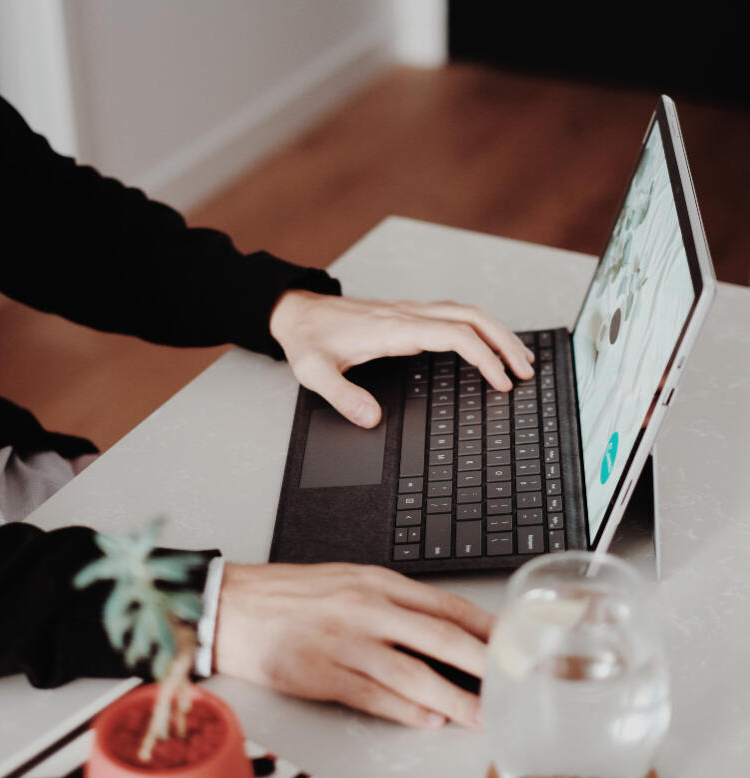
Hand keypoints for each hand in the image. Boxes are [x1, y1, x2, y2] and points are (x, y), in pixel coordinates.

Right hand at [214, 562, 490, 728]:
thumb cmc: (290, 594)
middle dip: (483, 665)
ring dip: (453, 699)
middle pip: (440, 638)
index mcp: (377, 583)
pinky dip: (406, 711)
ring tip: (479, 716)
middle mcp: (367, 609)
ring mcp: (346, 643)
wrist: (234, 606)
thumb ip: (393, 602)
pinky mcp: (324, 674)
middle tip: (511, 685)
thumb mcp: (348, 581)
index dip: (484, 628)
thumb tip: (441, 628)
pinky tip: (429, 720)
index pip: (446, 605)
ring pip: (413, 674)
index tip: (511, 645)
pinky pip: (375, 697)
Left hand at [269, 290, 534, 427]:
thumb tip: (372, 419)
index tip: (501, 382)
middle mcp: (406, 316)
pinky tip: (487, 345)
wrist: (296, 313)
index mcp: (392, 329)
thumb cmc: (308, 339)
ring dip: (497, 333)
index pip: (453, 335)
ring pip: (467, 313)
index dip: (484, 357)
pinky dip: (479, 330)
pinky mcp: (407, 316)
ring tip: (520, 359)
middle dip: (505, 343)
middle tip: (526, 371)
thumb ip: (343, 397)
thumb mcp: (314, 373)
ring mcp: (409, 313)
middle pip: (472, 318)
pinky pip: (453, 316)